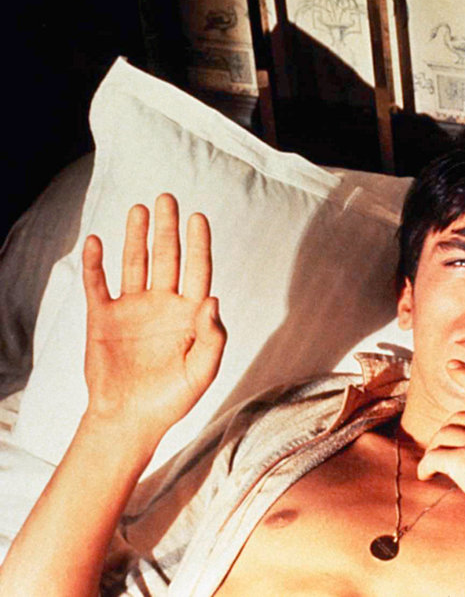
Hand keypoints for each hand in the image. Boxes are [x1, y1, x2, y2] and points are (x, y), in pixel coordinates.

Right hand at [82, 194, 225, 445]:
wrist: (130, 419)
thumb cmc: (172, 398)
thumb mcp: (202, 371)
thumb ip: (213, 337)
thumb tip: (213, 299)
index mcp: (190, 314)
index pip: (197, 270)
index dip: (198, 244)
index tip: (198, 217)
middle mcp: (162, 304)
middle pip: (166, 258)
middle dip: (167, 229)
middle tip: (167, 198)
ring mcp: (132, 309)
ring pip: (134, 264)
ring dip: (136, 237)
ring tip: (138, 209)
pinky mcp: (102, 318)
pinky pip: (98, 285)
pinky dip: (96, 264)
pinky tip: (97, 242)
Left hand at [417, 360, 464, 555]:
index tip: (452, 367)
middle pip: (458, 418)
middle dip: (449, 434)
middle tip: (444, 452)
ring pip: (443, 435)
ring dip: (436, 450)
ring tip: (434, 466)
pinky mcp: (463, 459)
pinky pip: (434, 456)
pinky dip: (427, 466)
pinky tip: (427, 475)